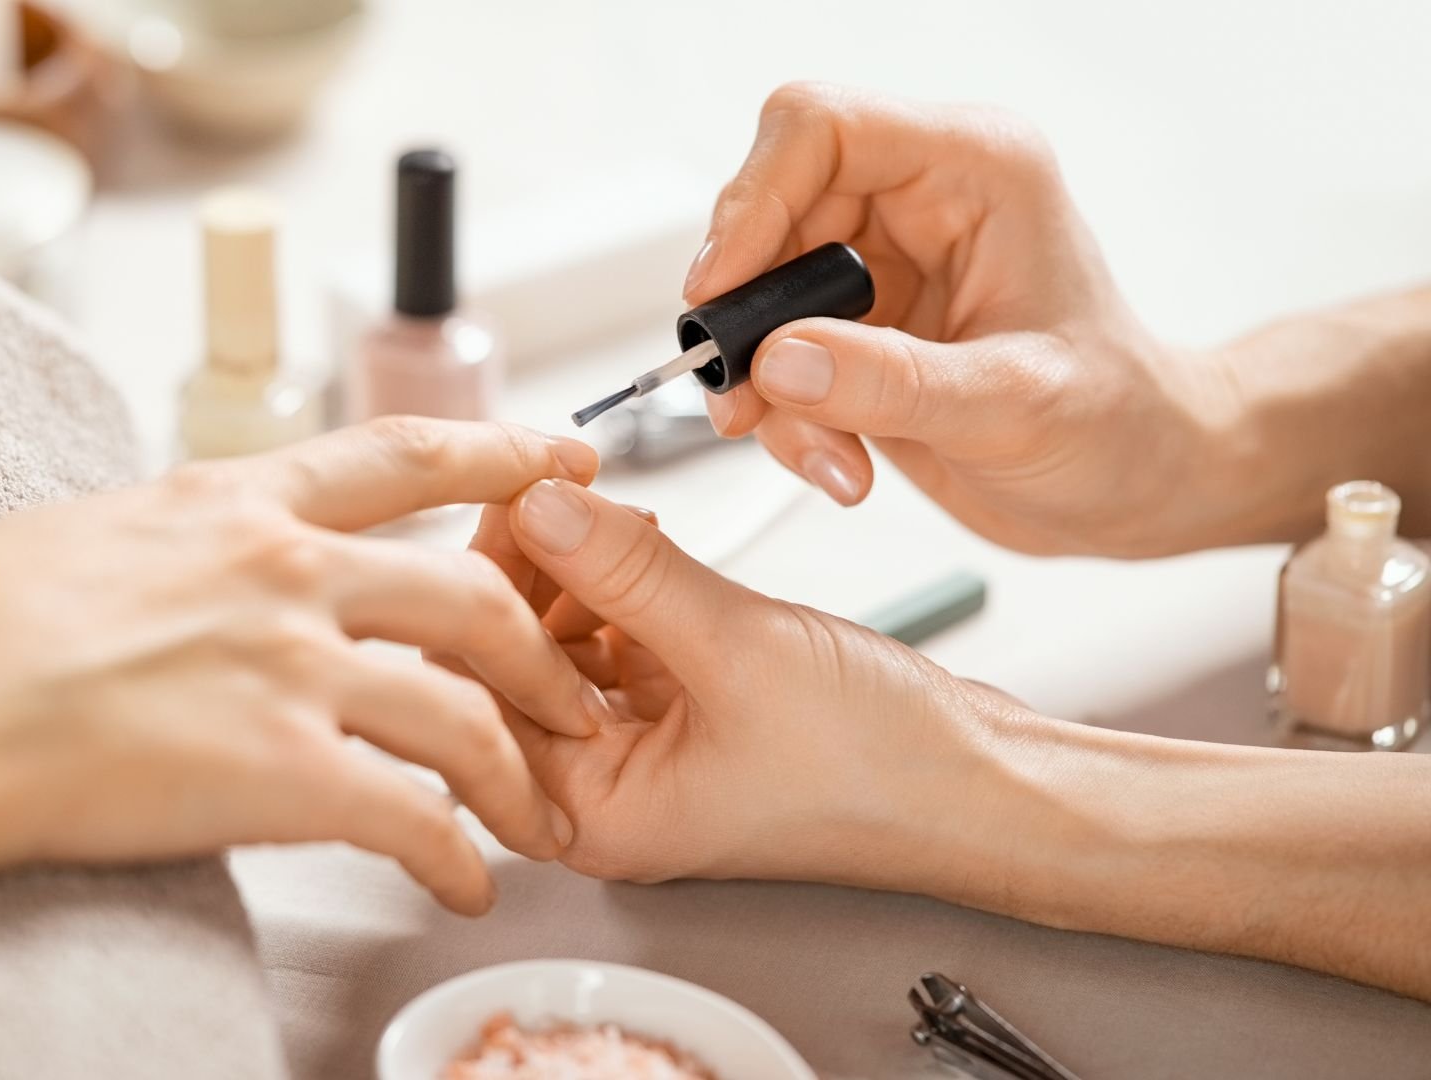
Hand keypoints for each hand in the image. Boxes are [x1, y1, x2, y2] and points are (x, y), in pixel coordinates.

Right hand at [0, 418, 612, 914]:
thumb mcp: (84, 531)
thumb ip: (177, 539)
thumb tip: (191, 554)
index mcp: (234, 501)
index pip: (406, 456)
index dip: (505, 453)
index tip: (567, 457)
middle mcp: (283, 569)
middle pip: (475, 594)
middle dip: (546, 653)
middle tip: (581, 696)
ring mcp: (288, 665)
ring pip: (469, 708)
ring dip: (521, 775)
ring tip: (541, 822)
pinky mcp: (278, 770)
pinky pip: (415, 813)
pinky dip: (456, 852)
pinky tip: (463, 879)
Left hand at [447, 478, 996, 885]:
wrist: (983, 785)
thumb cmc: (878, 767)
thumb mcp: (737, 649)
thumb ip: (627, 575)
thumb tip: (537, 505)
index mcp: (591, 814)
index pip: (480, 692)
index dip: (485, 591)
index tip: (512, 504)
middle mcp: (602, 791)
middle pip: (512, 663)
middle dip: (531, 574)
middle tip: (558, 491)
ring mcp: (643, 751)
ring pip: (563, 642)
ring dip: (579, 571)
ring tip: (616, 514)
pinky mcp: (683, 712)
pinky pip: (620, 638)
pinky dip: (624, 588)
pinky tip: (647, 543)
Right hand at [687, 84, 1242, 556]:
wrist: (1137, 486)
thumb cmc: (1120, 424)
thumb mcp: (1014, 407)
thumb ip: (892, 381)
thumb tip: (778, 359)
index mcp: (974, 170)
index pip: (820, 130)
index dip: (752, 200)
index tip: (722, 291)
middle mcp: (918, 203)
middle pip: (769, 214)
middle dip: (750, 316)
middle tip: (748, 397)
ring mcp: (879, 267)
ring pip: (758, 295)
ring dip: (765, 385)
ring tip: (824, 452)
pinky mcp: (854, 329)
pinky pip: (773, 356)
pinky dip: (784, 417)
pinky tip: (838, 458)